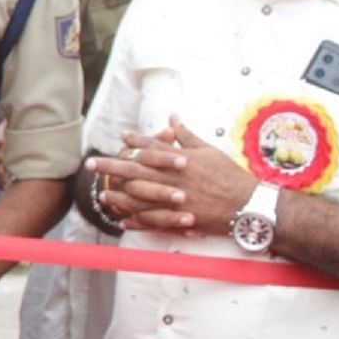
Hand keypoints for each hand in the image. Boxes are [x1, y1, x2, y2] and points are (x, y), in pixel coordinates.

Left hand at [84, 117, 255, 236]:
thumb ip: (187, 136)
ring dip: (118, 195)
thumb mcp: (210, 151)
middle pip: (136, 170)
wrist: (248, 205)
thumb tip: (172, 118)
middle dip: (111, 165)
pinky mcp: (179, 219)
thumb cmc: (230, 175)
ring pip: (139, 197)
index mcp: (181, 159)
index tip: (120, 137)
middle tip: (90, 163)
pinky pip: (152, 220)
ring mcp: (174, 200)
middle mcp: (174, 178)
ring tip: (101, 193)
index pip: (152, 147)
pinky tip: (122, 220)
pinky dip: (136, 220)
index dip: (135, 141)